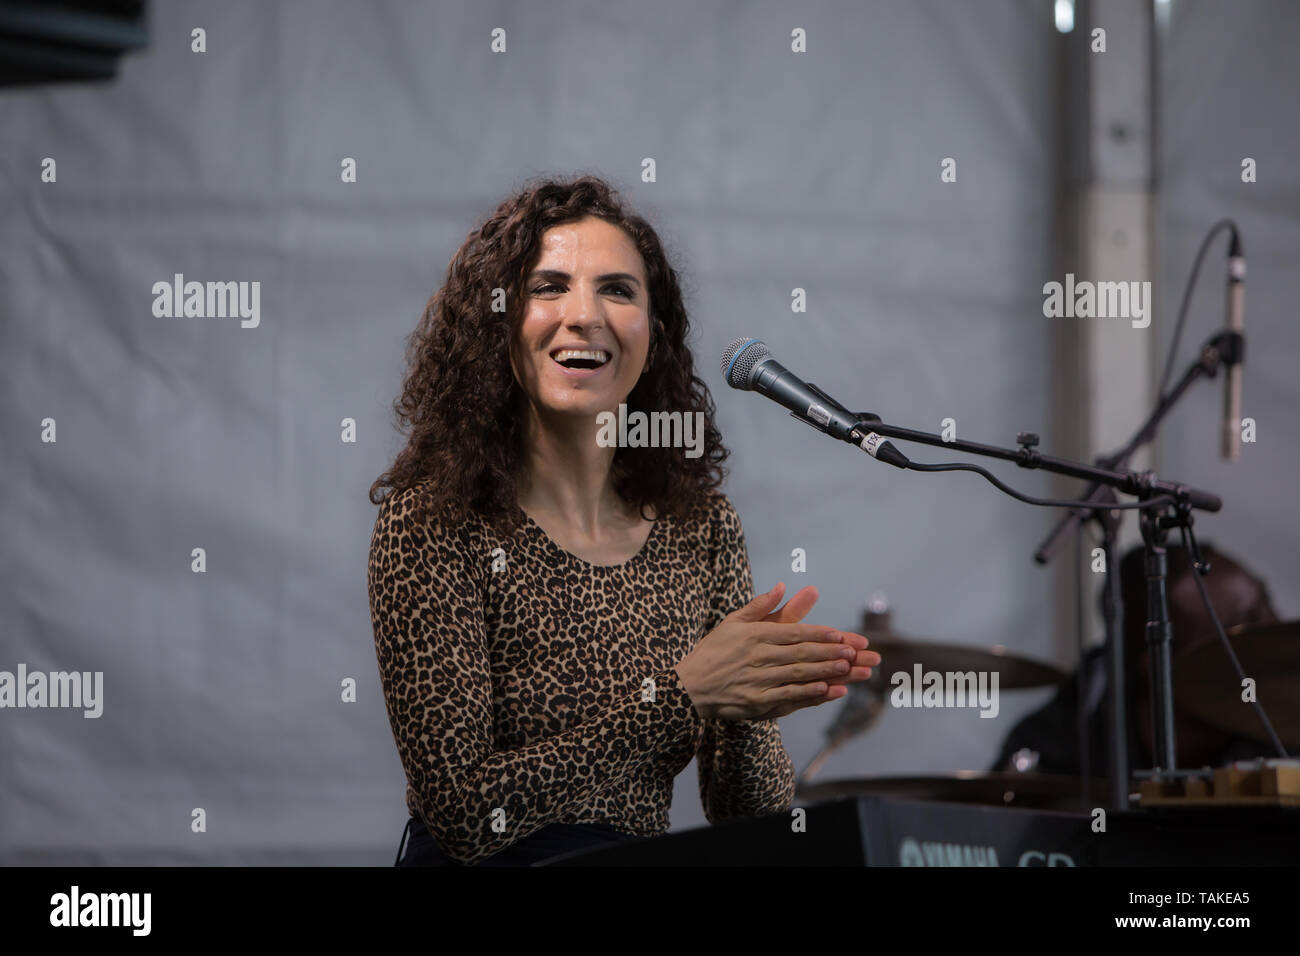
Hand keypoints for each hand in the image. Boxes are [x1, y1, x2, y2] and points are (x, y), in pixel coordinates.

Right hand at [674, 581, 879, 721]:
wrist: (689, 687)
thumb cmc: (713, 651)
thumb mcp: (732, 622)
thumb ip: (759, 606)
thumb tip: (781, 586)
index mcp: (754, 635)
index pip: (793, 633)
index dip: (818, 634)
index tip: (840, 634)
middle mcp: (758, 657)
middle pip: (801, 653)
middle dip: (830, 652)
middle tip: (855, 651)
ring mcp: (758, 681)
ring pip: (799, 674)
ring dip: (826, 671)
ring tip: (849, 668)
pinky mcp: (756, 702)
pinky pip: (788, 696)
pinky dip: (809, 694)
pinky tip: (827, 690)